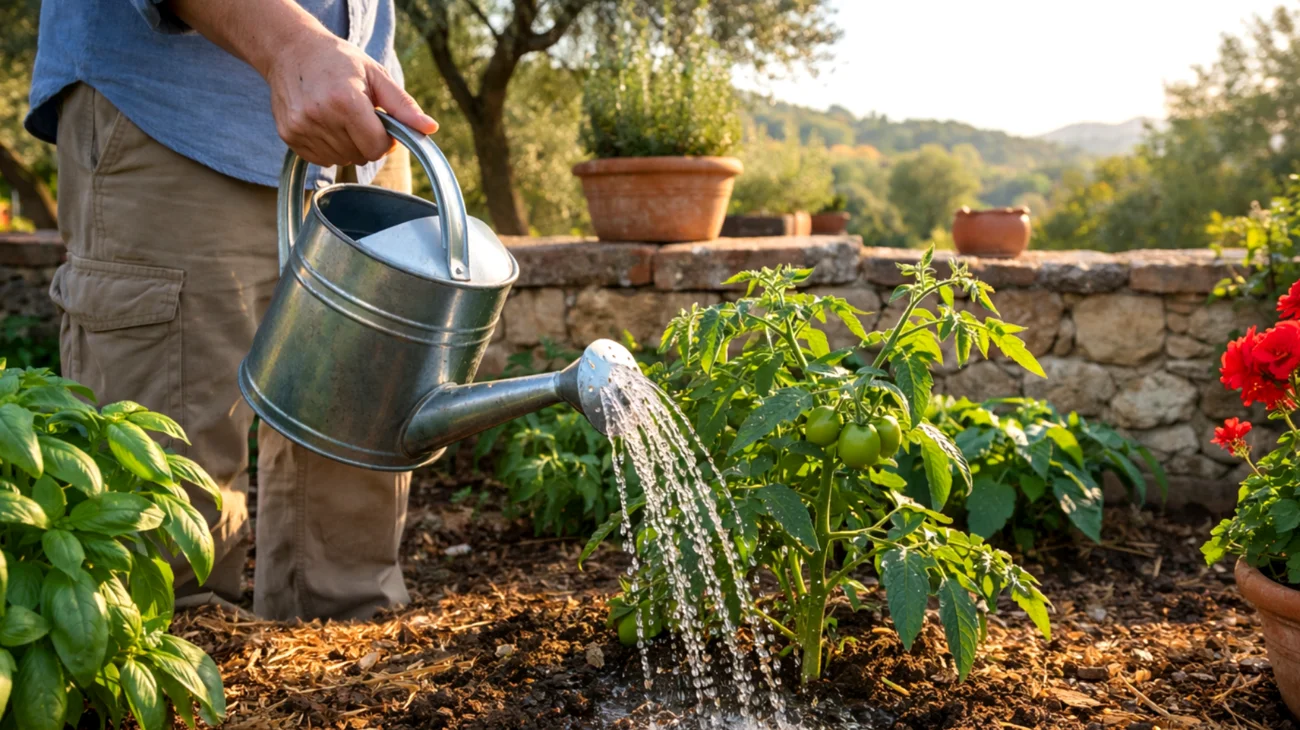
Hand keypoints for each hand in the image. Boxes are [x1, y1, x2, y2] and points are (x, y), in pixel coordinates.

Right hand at [265, 30, 437, 166]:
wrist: (291, 50)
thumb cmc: (339, 60)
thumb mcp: (376, 75)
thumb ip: (403, 106)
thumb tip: (431, 129)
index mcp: (345, 100)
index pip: (376, 147)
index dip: (385, 140)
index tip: (381, 123)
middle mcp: (320, 116)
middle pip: (360, 156)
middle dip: (366, 141)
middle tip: (359, 115)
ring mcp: (301, 127)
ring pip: (342, 160)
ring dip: (348, 145)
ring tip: (340, 117)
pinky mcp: (289, 135)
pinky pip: (321, 159)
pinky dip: (329, 147)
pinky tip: (325, 123)